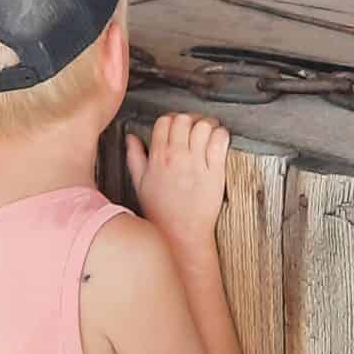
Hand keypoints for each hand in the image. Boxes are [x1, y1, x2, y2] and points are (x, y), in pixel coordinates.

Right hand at [125, 112, 229, 244]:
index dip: (172, 119)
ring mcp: (197, 164)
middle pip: (184, 119)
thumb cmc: (161, 212)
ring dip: (207, 125)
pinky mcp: (215, 172)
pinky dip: (221, 135)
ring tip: (208, 133)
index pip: (165, 121)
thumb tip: (131, 138)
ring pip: (203, 126)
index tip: (177, 126)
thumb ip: (135, 157)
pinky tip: (219, 141)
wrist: (181, 234)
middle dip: (190, 120)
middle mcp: (177, 157)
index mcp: (158, 158)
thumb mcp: (139, 184)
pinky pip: (220, 142)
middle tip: (195, 127)